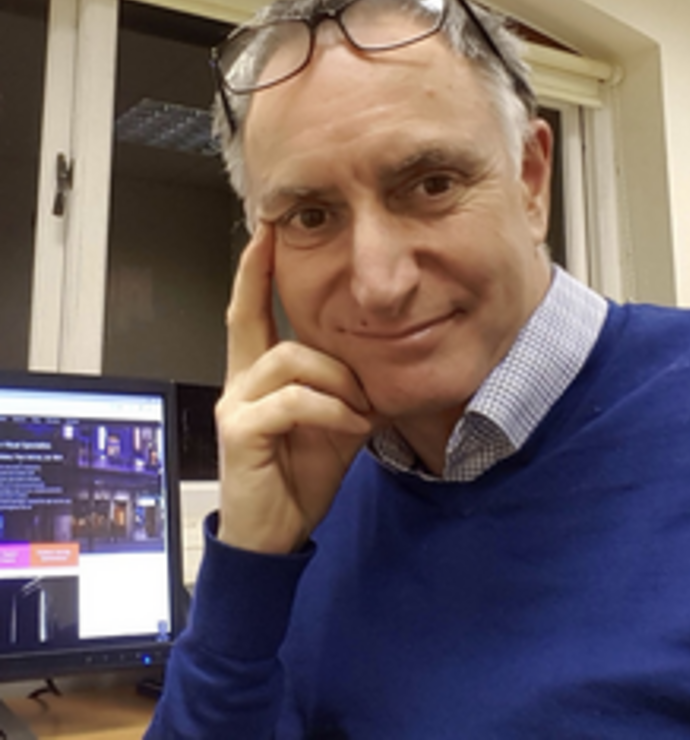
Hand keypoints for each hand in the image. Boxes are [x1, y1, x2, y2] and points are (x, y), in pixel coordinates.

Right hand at [216, 223, 373, 553]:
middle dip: (297, 315)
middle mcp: (238, 384)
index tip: (266, 231)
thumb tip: (377, 363)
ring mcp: (234, 405)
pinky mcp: (240, 431)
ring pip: (290, 359)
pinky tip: (351, 427)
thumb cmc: (300, 476)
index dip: (254, 272)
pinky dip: (331, 410)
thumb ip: (344, 388)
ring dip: (337, 382)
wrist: (275, 533)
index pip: (249, 312)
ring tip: (359, 410)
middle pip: (261, 324)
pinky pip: (293, 400)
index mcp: (258, 377)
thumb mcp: (334, 423)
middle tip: (339, 345)